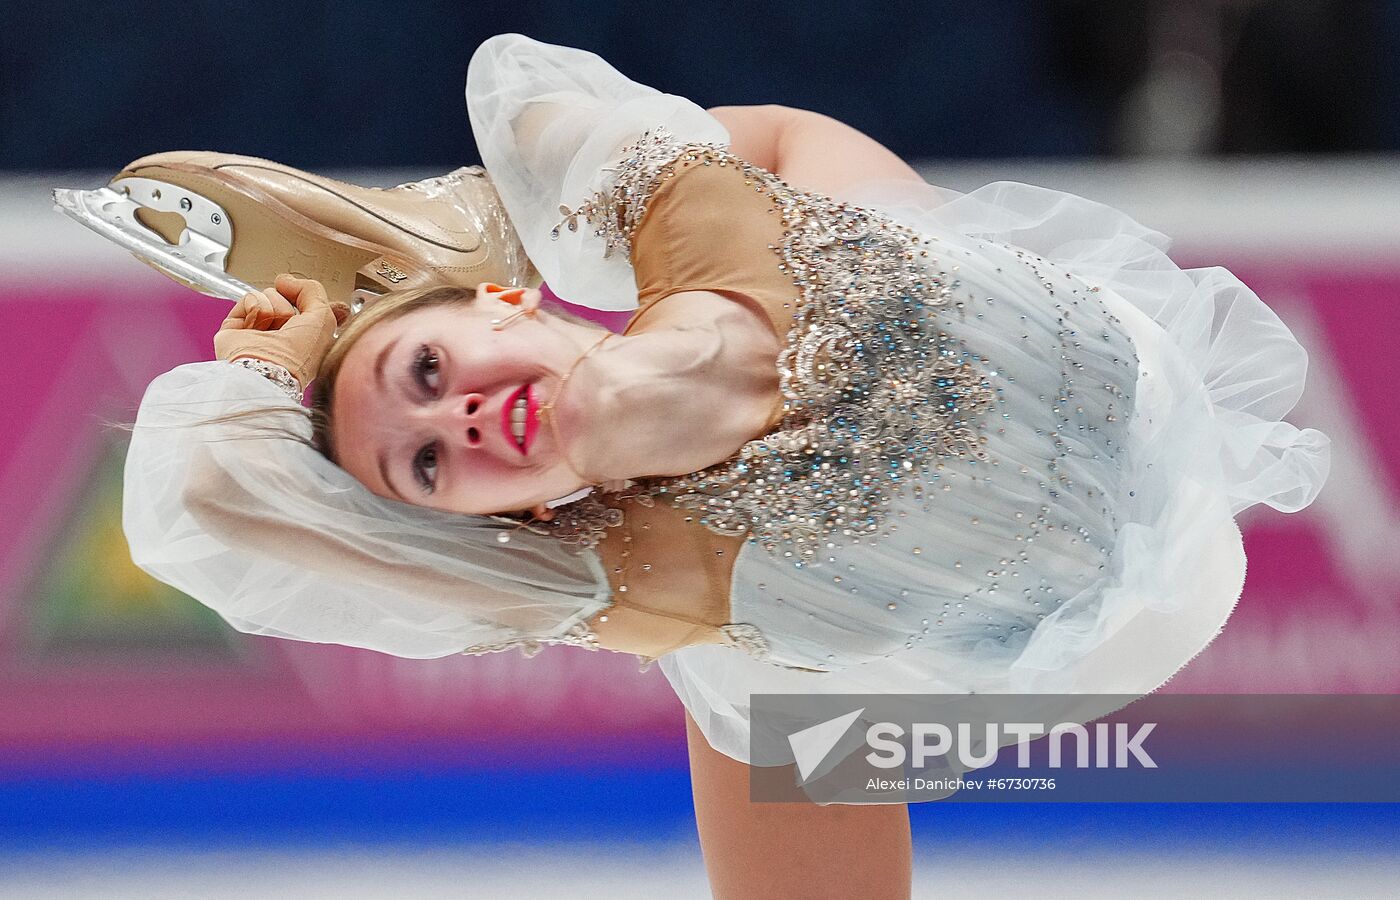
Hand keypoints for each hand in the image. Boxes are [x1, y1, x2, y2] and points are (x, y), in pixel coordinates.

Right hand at [213, 275, 349, 387]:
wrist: (267, 370)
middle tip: (288, 326)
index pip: (309, 307)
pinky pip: (249, 299)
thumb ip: (313, 291)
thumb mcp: (323, 318)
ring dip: (272, 309)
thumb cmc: (298, 354)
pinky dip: (254, 308)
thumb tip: (285, 281)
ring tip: (270, 330)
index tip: (320, 307)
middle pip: (286, 298)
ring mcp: (258, 331)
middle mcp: (282, 335)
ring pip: (267, 296)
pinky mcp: (235, 327)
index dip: (310, 301)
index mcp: (306, 339)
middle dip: (288, 307)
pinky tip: (254, 327)